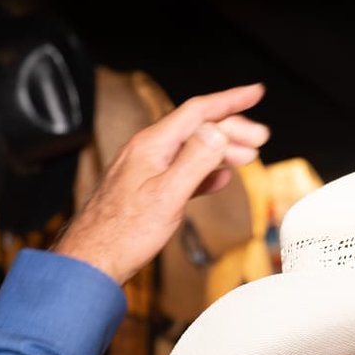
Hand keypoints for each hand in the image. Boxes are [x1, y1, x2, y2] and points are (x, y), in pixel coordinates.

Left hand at [55, 83, 267, 284]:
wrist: (93, 260)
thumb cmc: (122, 234)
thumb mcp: (167, 195)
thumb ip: (195, 161)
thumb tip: (217, 131)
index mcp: (152, 146)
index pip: (197, 111)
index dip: (230, 100)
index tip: (254, 93)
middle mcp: (147, 151)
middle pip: (197, 129)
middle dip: (232, 129)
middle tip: (261, 138)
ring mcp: (146, 169)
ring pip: (192, 150)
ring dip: (222, 151)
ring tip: (247, 157)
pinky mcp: (147, 189)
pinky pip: (182, 171)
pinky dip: (205, 172)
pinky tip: (218, 179)